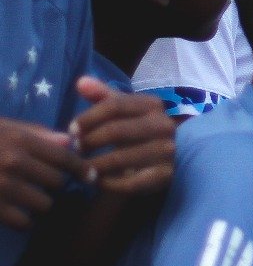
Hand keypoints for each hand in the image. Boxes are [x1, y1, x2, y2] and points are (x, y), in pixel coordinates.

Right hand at [0, 117, 88, 228]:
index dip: (83, 168)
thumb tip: (70, 141)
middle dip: (56, 184)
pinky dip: (24, 219)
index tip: (92, 176)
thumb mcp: (5, 127)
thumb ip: (38, 134)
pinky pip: (23, 221)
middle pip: (58, 182)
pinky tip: (17, 211)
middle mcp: (14, 163)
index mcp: (21, 140)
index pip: (65, 157)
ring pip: (44, 203)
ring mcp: (2, 187)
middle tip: (47, 182)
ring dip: (41, 202)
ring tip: (31, 196)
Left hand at [71, 77, 174, 193]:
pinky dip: (108, 183)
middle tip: (75, 150)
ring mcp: (167, 151)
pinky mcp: (165, 175)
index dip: (88, 117)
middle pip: (116, 130)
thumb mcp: (121, 111)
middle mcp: (164, 125)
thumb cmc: (134, 131)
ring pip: (120, 158)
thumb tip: (81, 82)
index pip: (115, 105)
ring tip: (82, 168)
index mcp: (154, 104)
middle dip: (89, 142)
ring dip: (94, 165)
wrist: (162, 160)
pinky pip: (129, 182)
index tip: (71, 130)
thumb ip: (101, 96)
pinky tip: (98, 181)